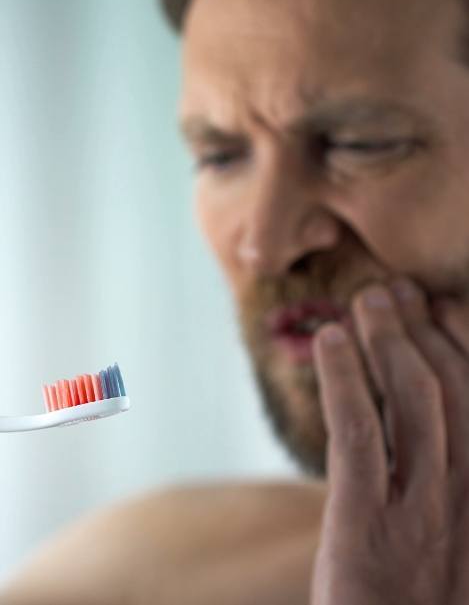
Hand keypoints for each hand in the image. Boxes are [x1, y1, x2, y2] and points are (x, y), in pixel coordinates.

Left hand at [310, 277, 468, 604]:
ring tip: (366, 299)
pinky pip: (359, 437)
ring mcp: (423, 513)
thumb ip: (448, 476)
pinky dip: (345, 381)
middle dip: (421, 330)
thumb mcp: (451, 538)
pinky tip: (329, 340)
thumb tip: (420, 410)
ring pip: (412, 401)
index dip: (462, 341)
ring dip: (388, 341)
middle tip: (393, 290)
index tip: (437, 304)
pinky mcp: (366, 528)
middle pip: (450, 388)